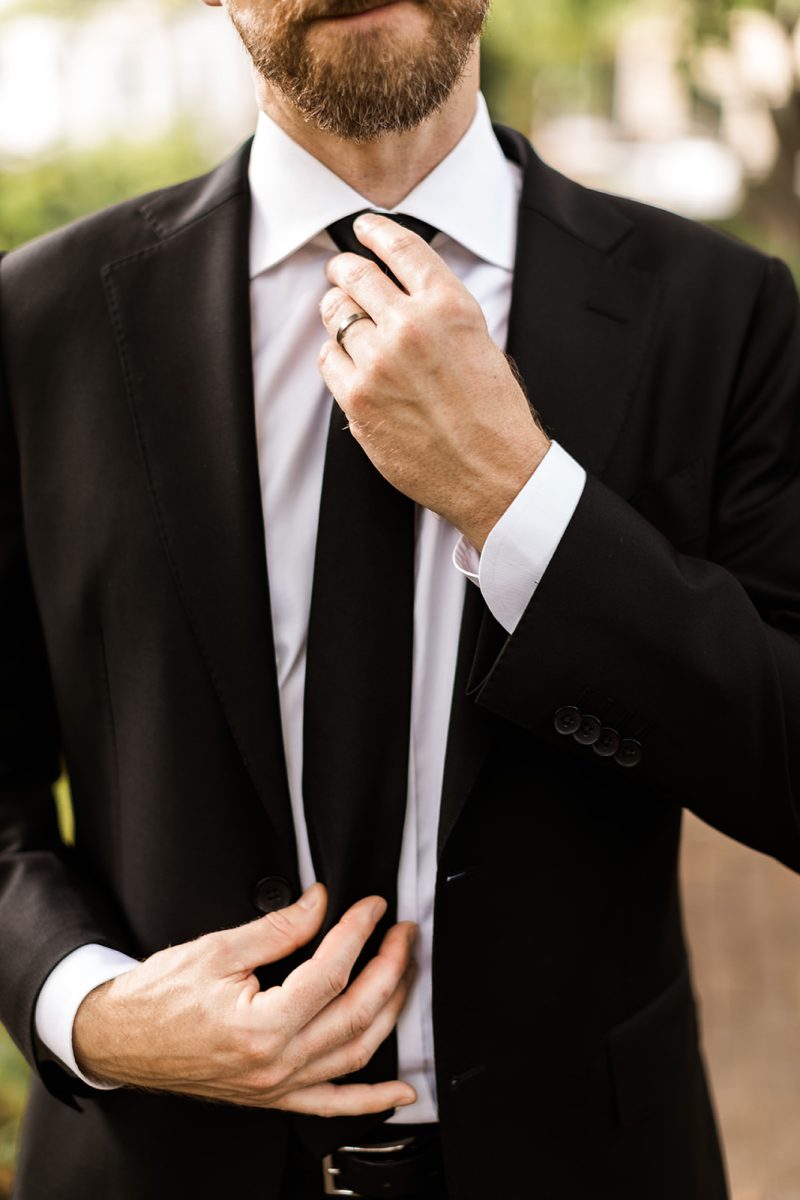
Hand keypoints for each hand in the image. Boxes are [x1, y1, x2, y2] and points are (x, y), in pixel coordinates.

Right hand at [72, 885, 417, 1116]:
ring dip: (391, 1011)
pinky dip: (372, 1100)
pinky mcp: (274, 1097)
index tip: (373, 907)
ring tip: (406, 974)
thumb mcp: (217, 949)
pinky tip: (401, 1090)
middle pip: (355, 1012)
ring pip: (355, 1053)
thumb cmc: (160, 995)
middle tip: (402, 932)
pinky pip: (333, 1104)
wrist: (121, 1038)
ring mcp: (277, 1086)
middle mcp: (274, 1064)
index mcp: (259, 1026)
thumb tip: (320, 904)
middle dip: (390, 966)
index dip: (358, 932)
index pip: (331, 972)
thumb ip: (278, 928)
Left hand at [318, 212, 550, 550]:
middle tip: (340, 272)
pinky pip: (328, 360)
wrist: (493, 473)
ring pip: (336, 316)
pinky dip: (334, 358)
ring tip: (340, 316)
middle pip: (356, 275)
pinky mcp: (357, 398)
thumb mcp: (479, 342)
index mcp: (449, 305)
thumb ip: (439, 312)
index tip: (363, 228)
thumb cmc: (493, 415)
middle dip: (343, 269)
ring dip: (336, 313)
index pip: (400, 248)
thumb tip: (398, 295)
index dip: (374, 232)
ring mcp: (379, 362)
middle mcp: (411, 326)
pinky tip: (348, 364)